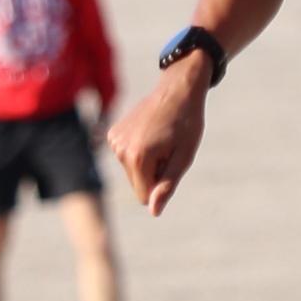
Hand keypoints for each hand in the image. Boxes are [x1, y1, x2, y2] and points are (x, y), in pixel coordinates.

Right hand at [108, 66, 209, 216]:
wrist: (178, 89)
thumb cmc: (187, 123)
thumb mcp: (184, 157)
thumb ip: (167, 186)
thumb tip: (154, 211)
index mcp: (138, 157)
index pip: (145, 197)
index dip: (163, 185)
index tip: (172, 162)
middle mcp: (121, 149)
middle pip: (138, 184)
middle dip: (154, 174)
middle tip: (169, 149)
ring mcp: (114, 140)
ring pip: (133, 171)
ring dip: (148, 162)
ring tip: (161, 139)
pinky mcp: (113, 133)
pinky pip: (128, 157)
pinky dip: (140, 151)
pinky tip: (151, 132)